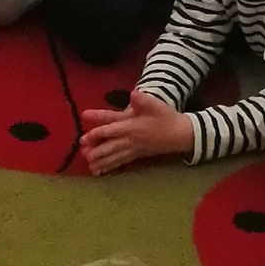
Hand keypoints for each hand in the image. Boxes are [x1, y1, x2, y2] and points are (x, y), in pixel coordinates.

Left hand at [80, 90, 194, 173]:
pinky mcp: (138, 155)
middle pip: (111, 147)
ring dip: (103, 162)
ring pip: (115, 157)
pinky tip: (103, 172)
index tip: (85, 138)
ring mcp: (135, 149)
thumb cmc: (167, 117)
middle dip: (97, 151)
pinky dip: (112, 167)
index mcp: (132, 127)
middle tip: (84, 155)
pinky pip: (122, 162)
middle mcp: (131, 140)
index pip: (111, 130)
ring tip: (91, 168)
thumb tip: (133, 93)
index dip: (97, 134)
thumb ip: (143, 100)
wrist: (181, 134)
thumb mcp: (156, 105)